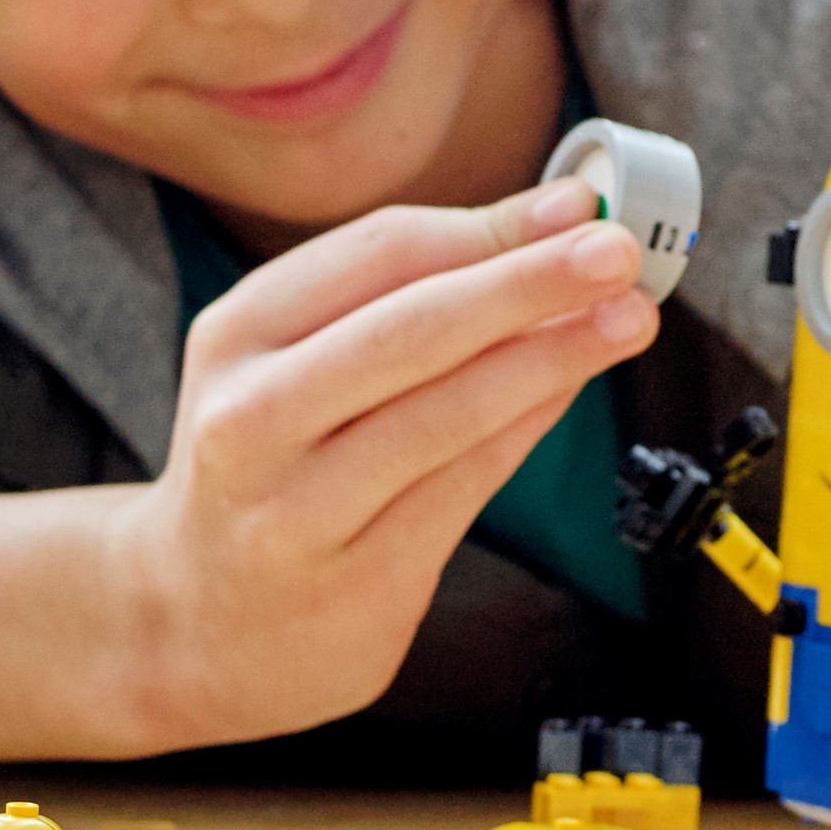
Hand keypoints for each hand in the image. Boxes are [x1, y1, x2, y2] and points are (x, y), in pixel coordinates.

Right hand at [102, 176, 665, 751]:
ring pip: (446, 415)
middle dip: (527, 283)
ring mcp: (299, 510)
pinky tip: (574, 389)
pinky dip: (529, 428)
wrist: (200, 623)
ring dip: (552, 358)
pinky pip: (465, 487)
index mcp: (236, 336)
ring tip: (629, 320)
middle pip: (410, 330)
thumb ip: (411, 293)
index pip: (377, 256)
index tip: (578, 206)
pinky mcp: (359, 582)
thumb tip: (556, 222)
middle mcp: (252, 419)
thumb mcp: (295, 360)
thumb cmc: (273, 462)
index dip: (491, 227)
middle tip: (619, 251)